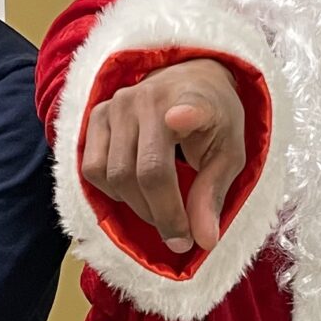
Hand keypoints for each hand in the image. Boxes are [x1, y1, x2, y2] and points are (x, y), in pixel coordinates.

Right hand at [80, 58, 245, 254]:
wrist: (186, 79)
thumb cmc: (214, 121)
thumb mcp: (229, 154)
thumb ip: (213, 194)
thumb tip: (204, 241)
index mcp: (194, 100)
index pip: (189, 108)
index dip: (185, 114)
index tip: (180, 118)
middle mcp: (148, 98)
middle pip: (145, 171)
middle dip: (162, 215)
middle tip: (179, 238)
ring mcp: (116, 105)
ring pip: (114, 175)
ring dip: (137, 208)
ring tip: (161, 214)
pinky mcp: (96, 115)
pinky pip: (92, 169)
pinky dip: (112, 192)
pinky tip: (135, 191)